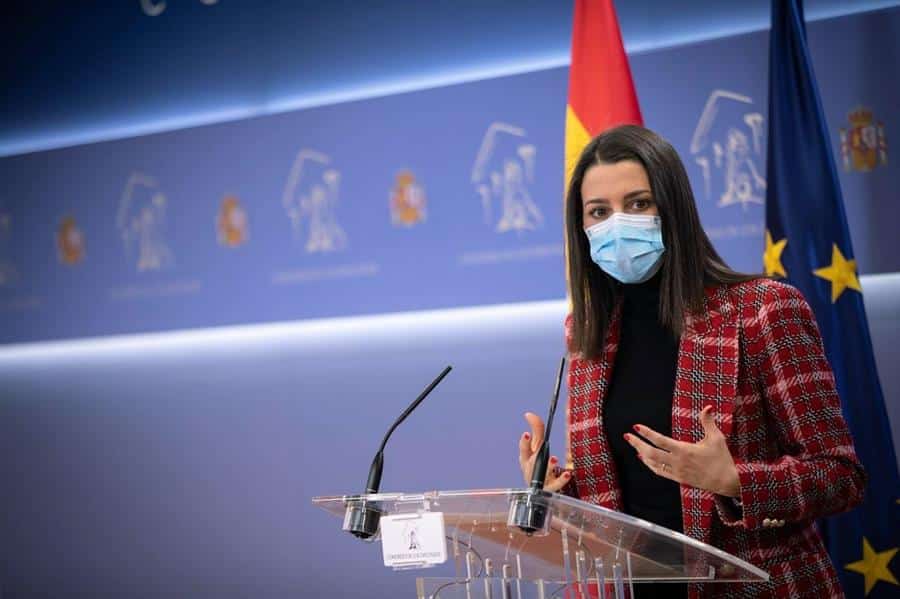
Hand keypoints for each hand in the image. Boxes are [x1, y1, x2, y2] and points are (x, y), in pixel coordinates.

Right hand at [518, 412, 571, 491]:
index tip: (527, 434)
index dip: (524, 442)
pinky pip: (556, 485)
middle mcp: (531, 469)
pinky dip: (561, 479)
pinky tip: (568, 473)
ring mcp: (540, 480)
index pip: (524, 449)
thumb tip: (529, 414)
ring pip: (542, 474)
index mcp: (526, 458)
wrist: (540, 487)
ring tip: (554, 459)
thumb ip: (536, 429)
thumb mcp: (536, 446)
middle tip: (540, 447)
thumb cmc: (536, 464)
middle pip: (531, 462)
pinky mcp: (550, 488)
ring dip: (548, 466)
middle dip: (534, 455)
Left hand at [624, 405, 739, 496]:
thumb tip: (707, 406)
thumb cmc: (722, 459)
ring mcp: (677, 472)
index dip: (646, 433)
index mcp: (684, 450)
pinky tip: (645, 459)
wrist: (727, 482)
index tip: (636, 426)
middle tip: (627, 436)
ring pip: (653, 463)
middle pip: (651, 453)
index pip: (660, 440)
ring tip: (634, 445)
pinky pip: (659, 471)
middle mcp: (677, 462)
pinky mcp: (678, 479)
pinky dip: (650, 464)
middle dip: (637, 443)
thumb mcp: (716, 438)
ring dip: (642, 453)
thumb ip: (708, 422)